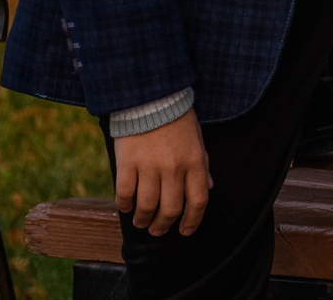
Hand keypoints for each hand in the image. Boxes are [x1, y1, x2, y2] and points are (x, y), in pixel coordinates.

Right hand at [114, 112, 209, 236]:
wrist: (153, 101)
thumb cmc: (178, 122)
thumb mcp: (198, 142)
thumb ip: (201, 167)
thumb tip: (207, 188)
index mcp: (195, 163)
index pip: (198, 201)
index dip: (193, 221)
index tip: (185, 231)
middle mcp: (174, 169)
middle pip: (171, 210)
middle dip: (164, 226)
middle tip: (158, 230)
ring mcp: (150, 168)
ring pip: (147, 207)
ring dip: (143, 220)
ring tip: (141, 223)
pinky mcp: (127, 165)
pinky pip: (125, 195)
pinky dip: (125, 206)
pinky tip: (126, 207)